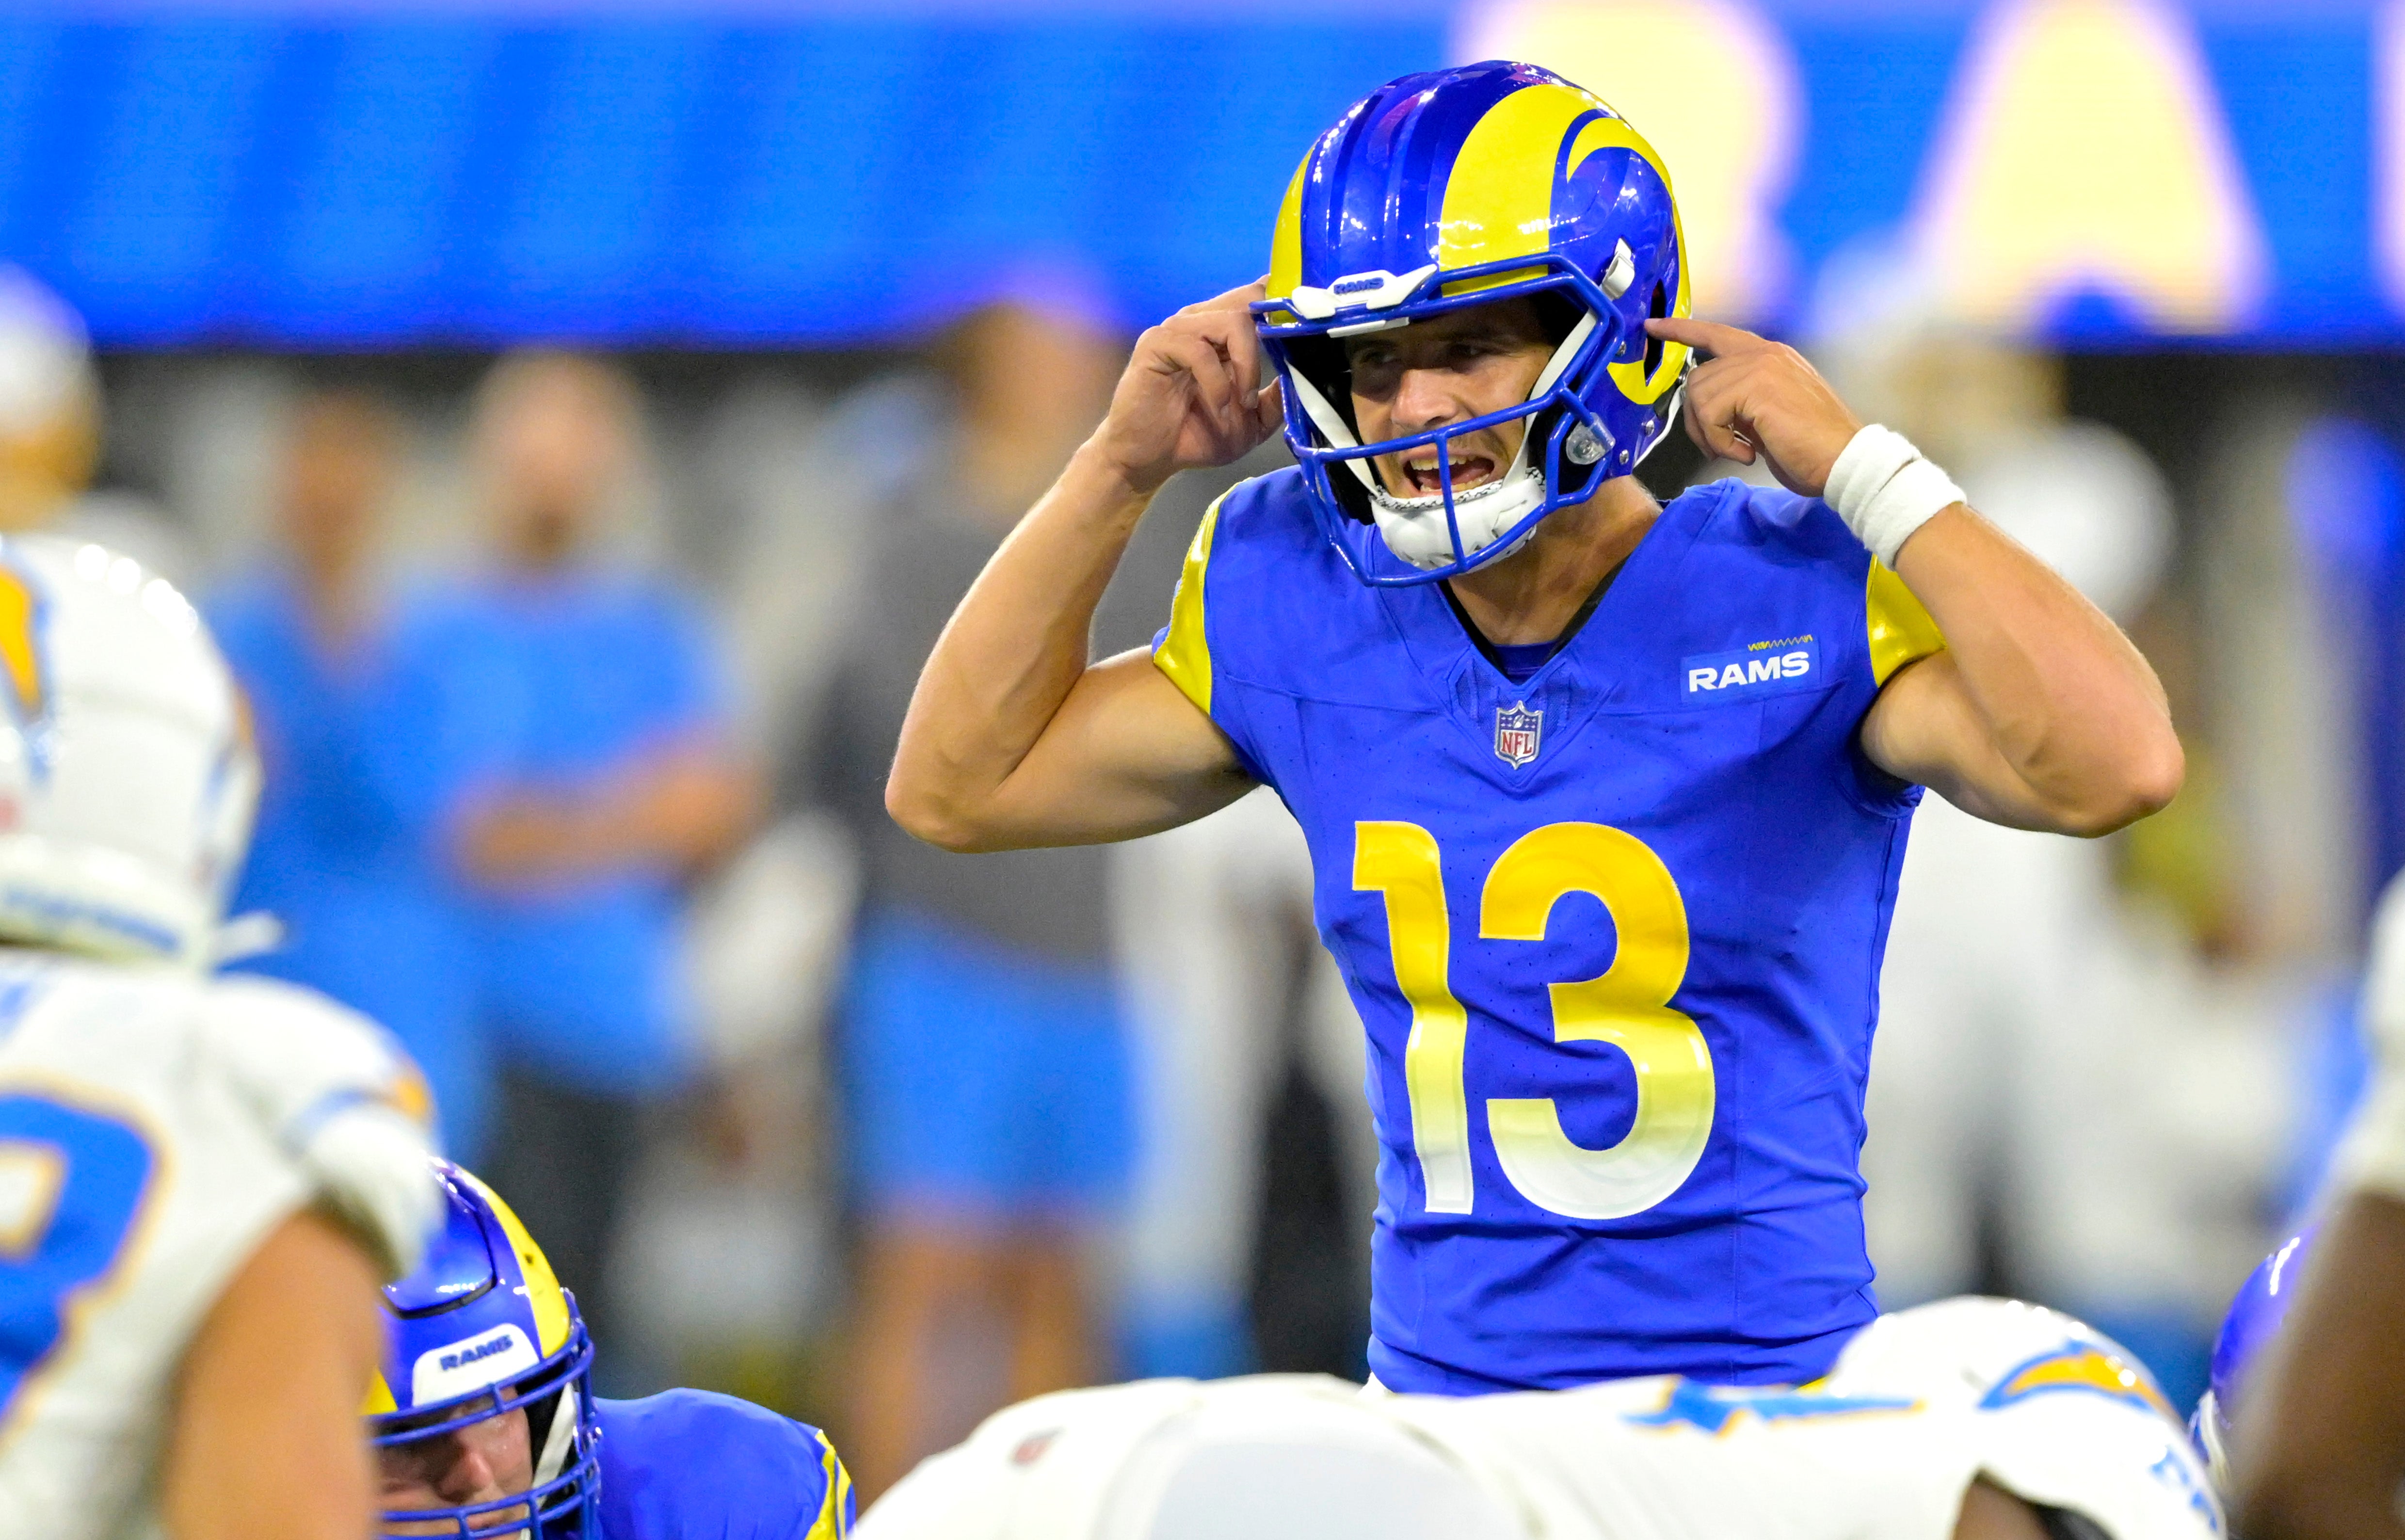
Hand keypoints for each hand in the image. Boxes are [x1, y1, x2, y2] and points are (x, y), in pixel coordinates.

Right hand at [1091, 281, 1284, 494]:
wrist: (1148, 458)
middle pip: (1248, 304)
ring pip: (1230, 322)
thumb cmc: (1194, 436)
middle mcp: (1199, 321)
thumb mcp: (1249, 425)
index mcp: (1220, 331)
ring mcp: (1176, 330)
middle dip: (1267, 344)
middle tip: (1261, 388)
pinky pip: (1199, 350)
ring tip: (1242, 403)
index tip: (1301, 324)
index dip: (1278, 303)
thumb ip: (1274, 402)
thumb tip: (1299, 379)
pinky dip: (1217, 383)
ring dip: (1245, 367)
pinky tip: (1219, 407)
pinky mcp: (1156, 345)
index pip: (1252, 297)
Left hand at [1647, 317, 1861, 497]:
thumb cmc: (1811, 448)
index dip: (1682, 330)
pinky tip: (1747, 452)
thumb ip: (1739, 401)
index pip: (1717, 334)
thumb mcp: (1767, 417)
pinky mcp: (1757, 386)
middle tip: (1718, 447)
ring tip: (1739, 450)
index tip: (1655, 326)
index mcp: (1770, 357)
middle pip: (1698, 377)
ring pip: (1699, 395)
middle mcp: (1765, 353)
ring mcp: (1762, 366)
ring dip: (1710, 435)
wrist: (1844, 461)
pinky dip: (1720, 442)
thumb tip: (1705, 407)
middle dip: (1696, 419)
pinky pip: (1710, 413)